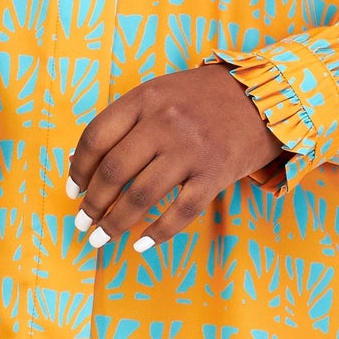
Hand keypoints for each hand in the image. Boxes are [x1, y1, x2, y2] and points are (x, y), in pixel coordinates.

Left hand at [65, 64, 289, 253]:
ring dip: (115, 224)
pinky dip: (157, 234)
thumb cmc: (204, 97)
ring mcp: (191, 149)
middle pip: (114, 172)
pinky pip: (180, 212)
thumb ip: (124, 122)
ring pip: (141, 196)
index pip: (96, 138)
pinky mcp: (215, 174)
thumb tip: (78, 163)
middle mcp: (165, 122)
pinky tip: (141, 245)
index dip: (78, 170)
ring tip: (100, 239)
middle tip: (82, 223)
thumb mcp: (160, 93)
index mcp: (145, 98)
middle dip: (92, 204)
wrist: (266, 96)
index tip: (72, 192)